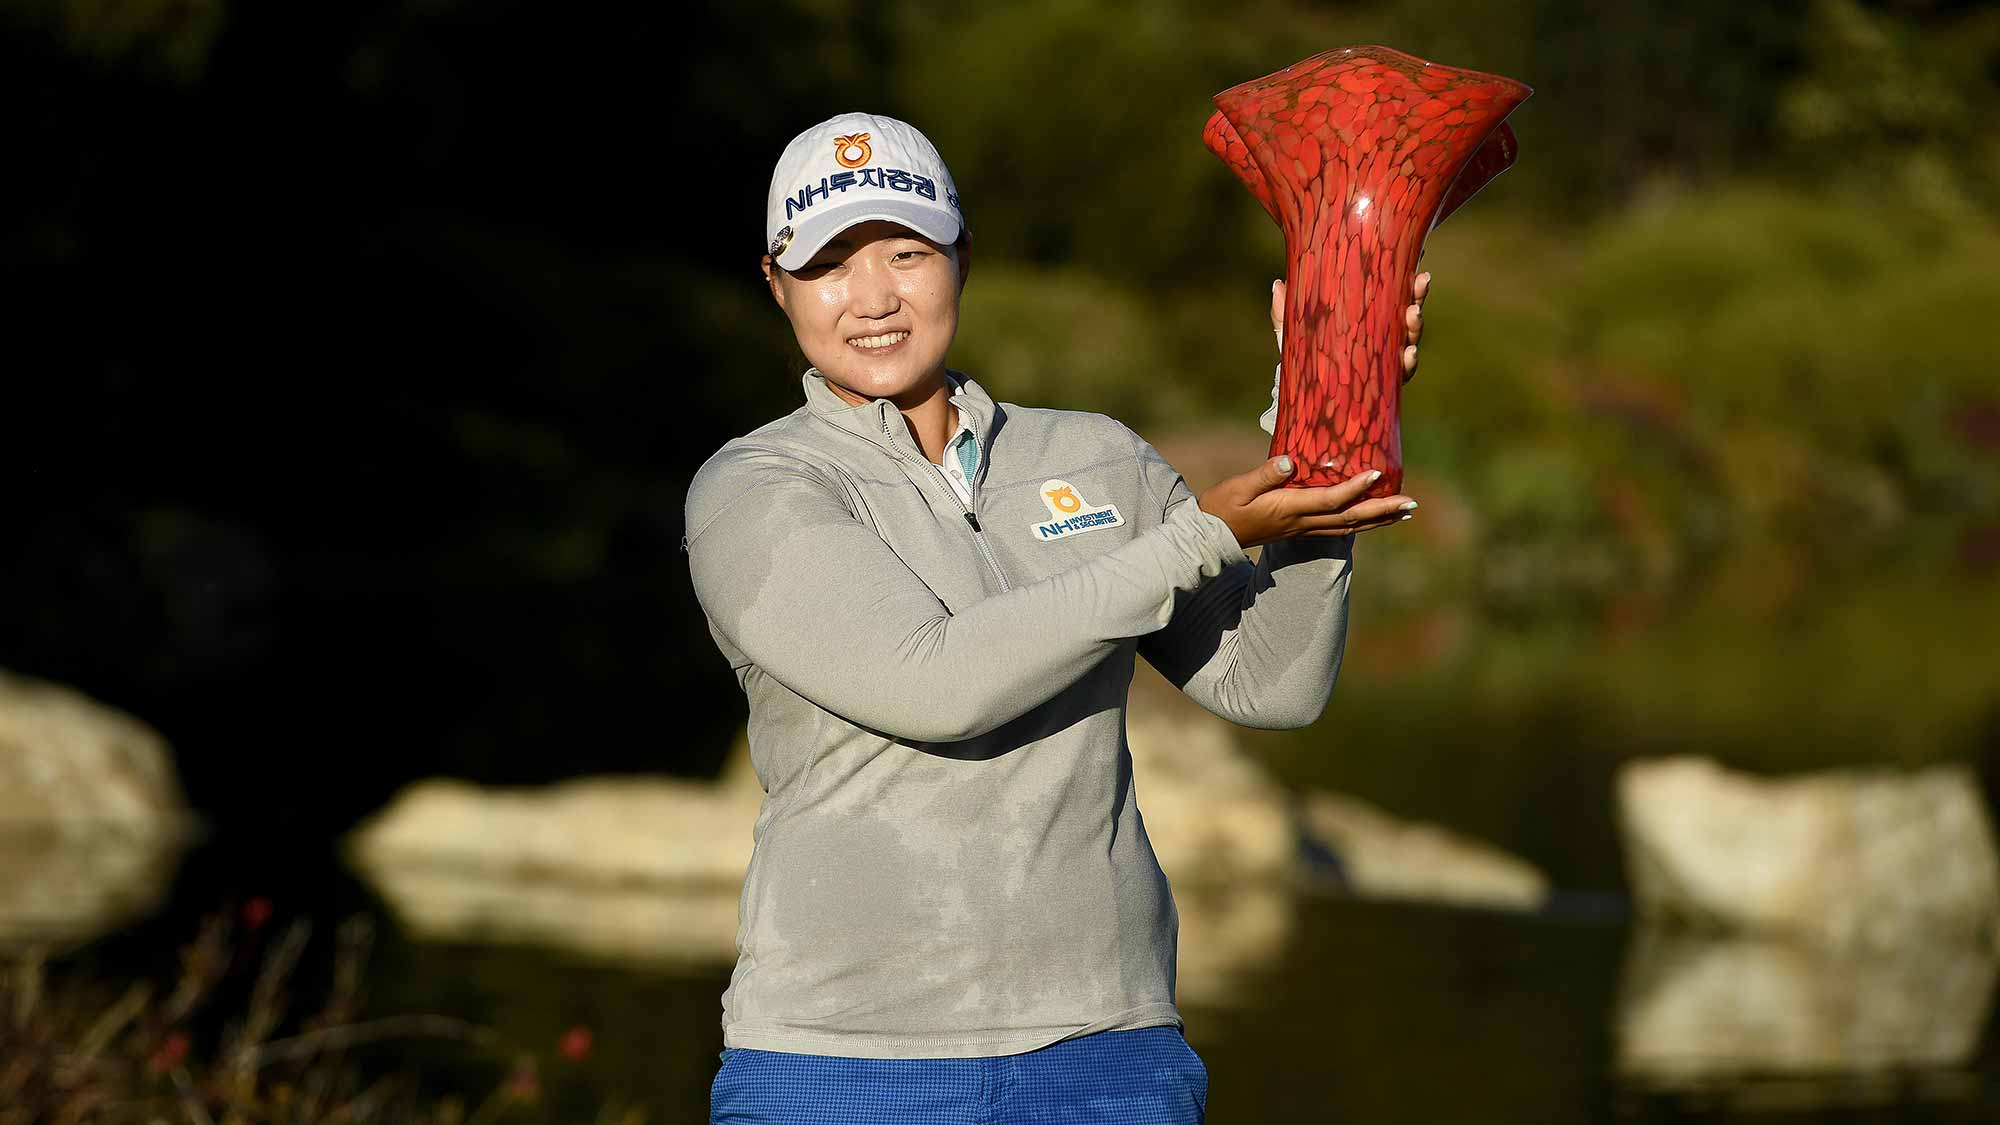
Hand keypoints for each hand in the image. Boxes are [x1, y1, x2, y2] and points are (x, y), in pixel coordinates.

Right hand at [1196, 457, 1417, 548]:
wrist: (1210, 536)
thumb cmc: (1222, 507)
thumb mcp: (1238, 486)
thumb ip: (1264, 474)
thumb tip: (1289, 462)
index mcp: (1289, 509)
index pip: (1330, 499)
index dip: (1355, 487)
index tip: (1378, 472)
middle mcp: (1302, 523)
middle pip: (1350, 518)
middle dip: (1382, 510)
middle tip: (1412, 504)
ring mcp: (1303, 530)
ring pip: (1349, 527)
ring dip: (1379, 519)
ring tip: (1404, 512)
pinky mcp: (1300, 531)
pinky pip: (1339, 528)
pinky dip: (1361, 523)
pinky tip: (1373, 516)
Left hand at [1269, 269, 1429, 382]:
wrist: (1303, 398)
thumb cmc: (1304, 357)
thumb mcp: (1295, 332)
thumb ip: (1286, 311)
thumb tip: (1277, 284)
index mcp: (1367, 319)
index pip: (1391, 295)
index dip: (1406, 280)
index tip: (1417, 261)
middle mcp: (1382, 338)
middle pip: (1408, 313)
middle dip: (1418, 296)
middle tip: (1423, 280)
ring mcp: (1386, 361)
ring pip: (1409, 340)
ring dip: (1416, 326)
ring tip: (1414, 313)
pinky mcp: (1385, 384)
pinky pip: (1401, 373)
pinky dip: (1407, 363)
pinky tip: (1408, 354)